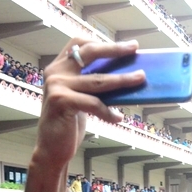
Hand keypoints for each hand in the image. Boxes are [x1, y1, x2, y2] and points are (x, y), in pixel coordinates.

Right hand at [33, 39, 143, 169]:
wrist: (51, 148)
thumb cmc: (68, 123)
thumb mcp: (80, 98)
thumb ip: (91, 85)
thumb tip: (124, 76)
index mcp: (58, 67)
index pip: (78, 44)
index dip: (101, 42)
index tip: (123, 45)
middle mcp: (55, 72)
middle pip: (89, 53)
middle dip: (115, 49)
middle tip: (134, 47)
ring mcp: (56, 86)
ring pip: (98, 80)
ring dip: (123, 79)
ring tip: (140, 78)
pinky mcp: (61, 102)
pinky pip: (94, 103)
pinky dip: (109, 112)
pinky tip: (118, 118)